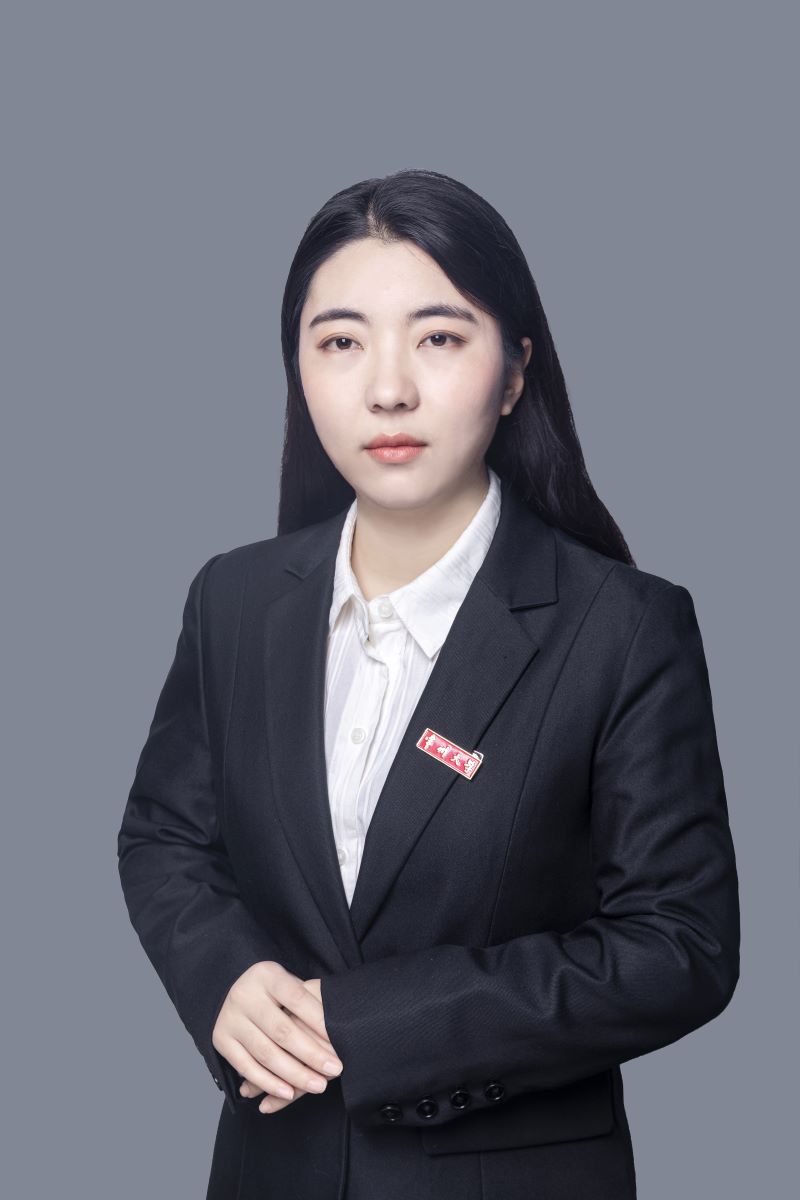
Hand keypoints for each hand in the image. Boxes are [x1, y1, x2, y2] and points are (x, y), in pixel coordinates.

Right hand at [211, 965, 341, 1112]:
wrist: (231, 989)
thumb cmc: (273, 990)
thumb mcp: (288, 983)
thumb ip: (308, 1000)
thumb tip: (337, 1026)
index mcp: (267, 975)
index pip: (297, 998)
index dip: (319, 1020)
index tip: (339, 1039)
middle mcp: (245, 995)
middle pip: (282, 1030)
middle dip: (312, 1054)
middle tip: (335, 1069)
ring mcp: (230, 1019)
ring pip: (266, 1053)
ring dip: (294, 1074)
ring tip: (318, 1085)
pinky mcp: (221, 1040)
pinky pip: (246, 1067)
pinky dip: (268, 1083)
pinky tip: (288, 1093)